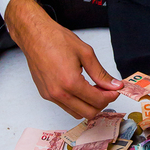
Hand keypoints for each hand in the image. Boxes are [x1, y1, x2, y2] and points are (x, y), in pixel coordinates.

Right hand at [5, 0, 121, 117]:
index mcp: (70, 82)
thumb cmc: (56, 40)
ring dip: (88, 105)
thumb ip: (101, 73)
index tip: (115, 90)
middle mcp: (59, 93)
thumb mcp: (85, 53)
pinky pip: (65, 106)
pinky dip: (76, 102)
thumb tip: (114, 85)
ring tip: (93, 89)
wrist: (34, 36)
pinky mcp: (45, 94)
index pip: (97, 100)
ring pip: (77, 113)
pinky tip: (80, 88)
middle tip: (106, 90)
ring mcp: (51, 96)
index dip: (110, 96)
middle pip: (88, 113)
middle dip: (101, 103)